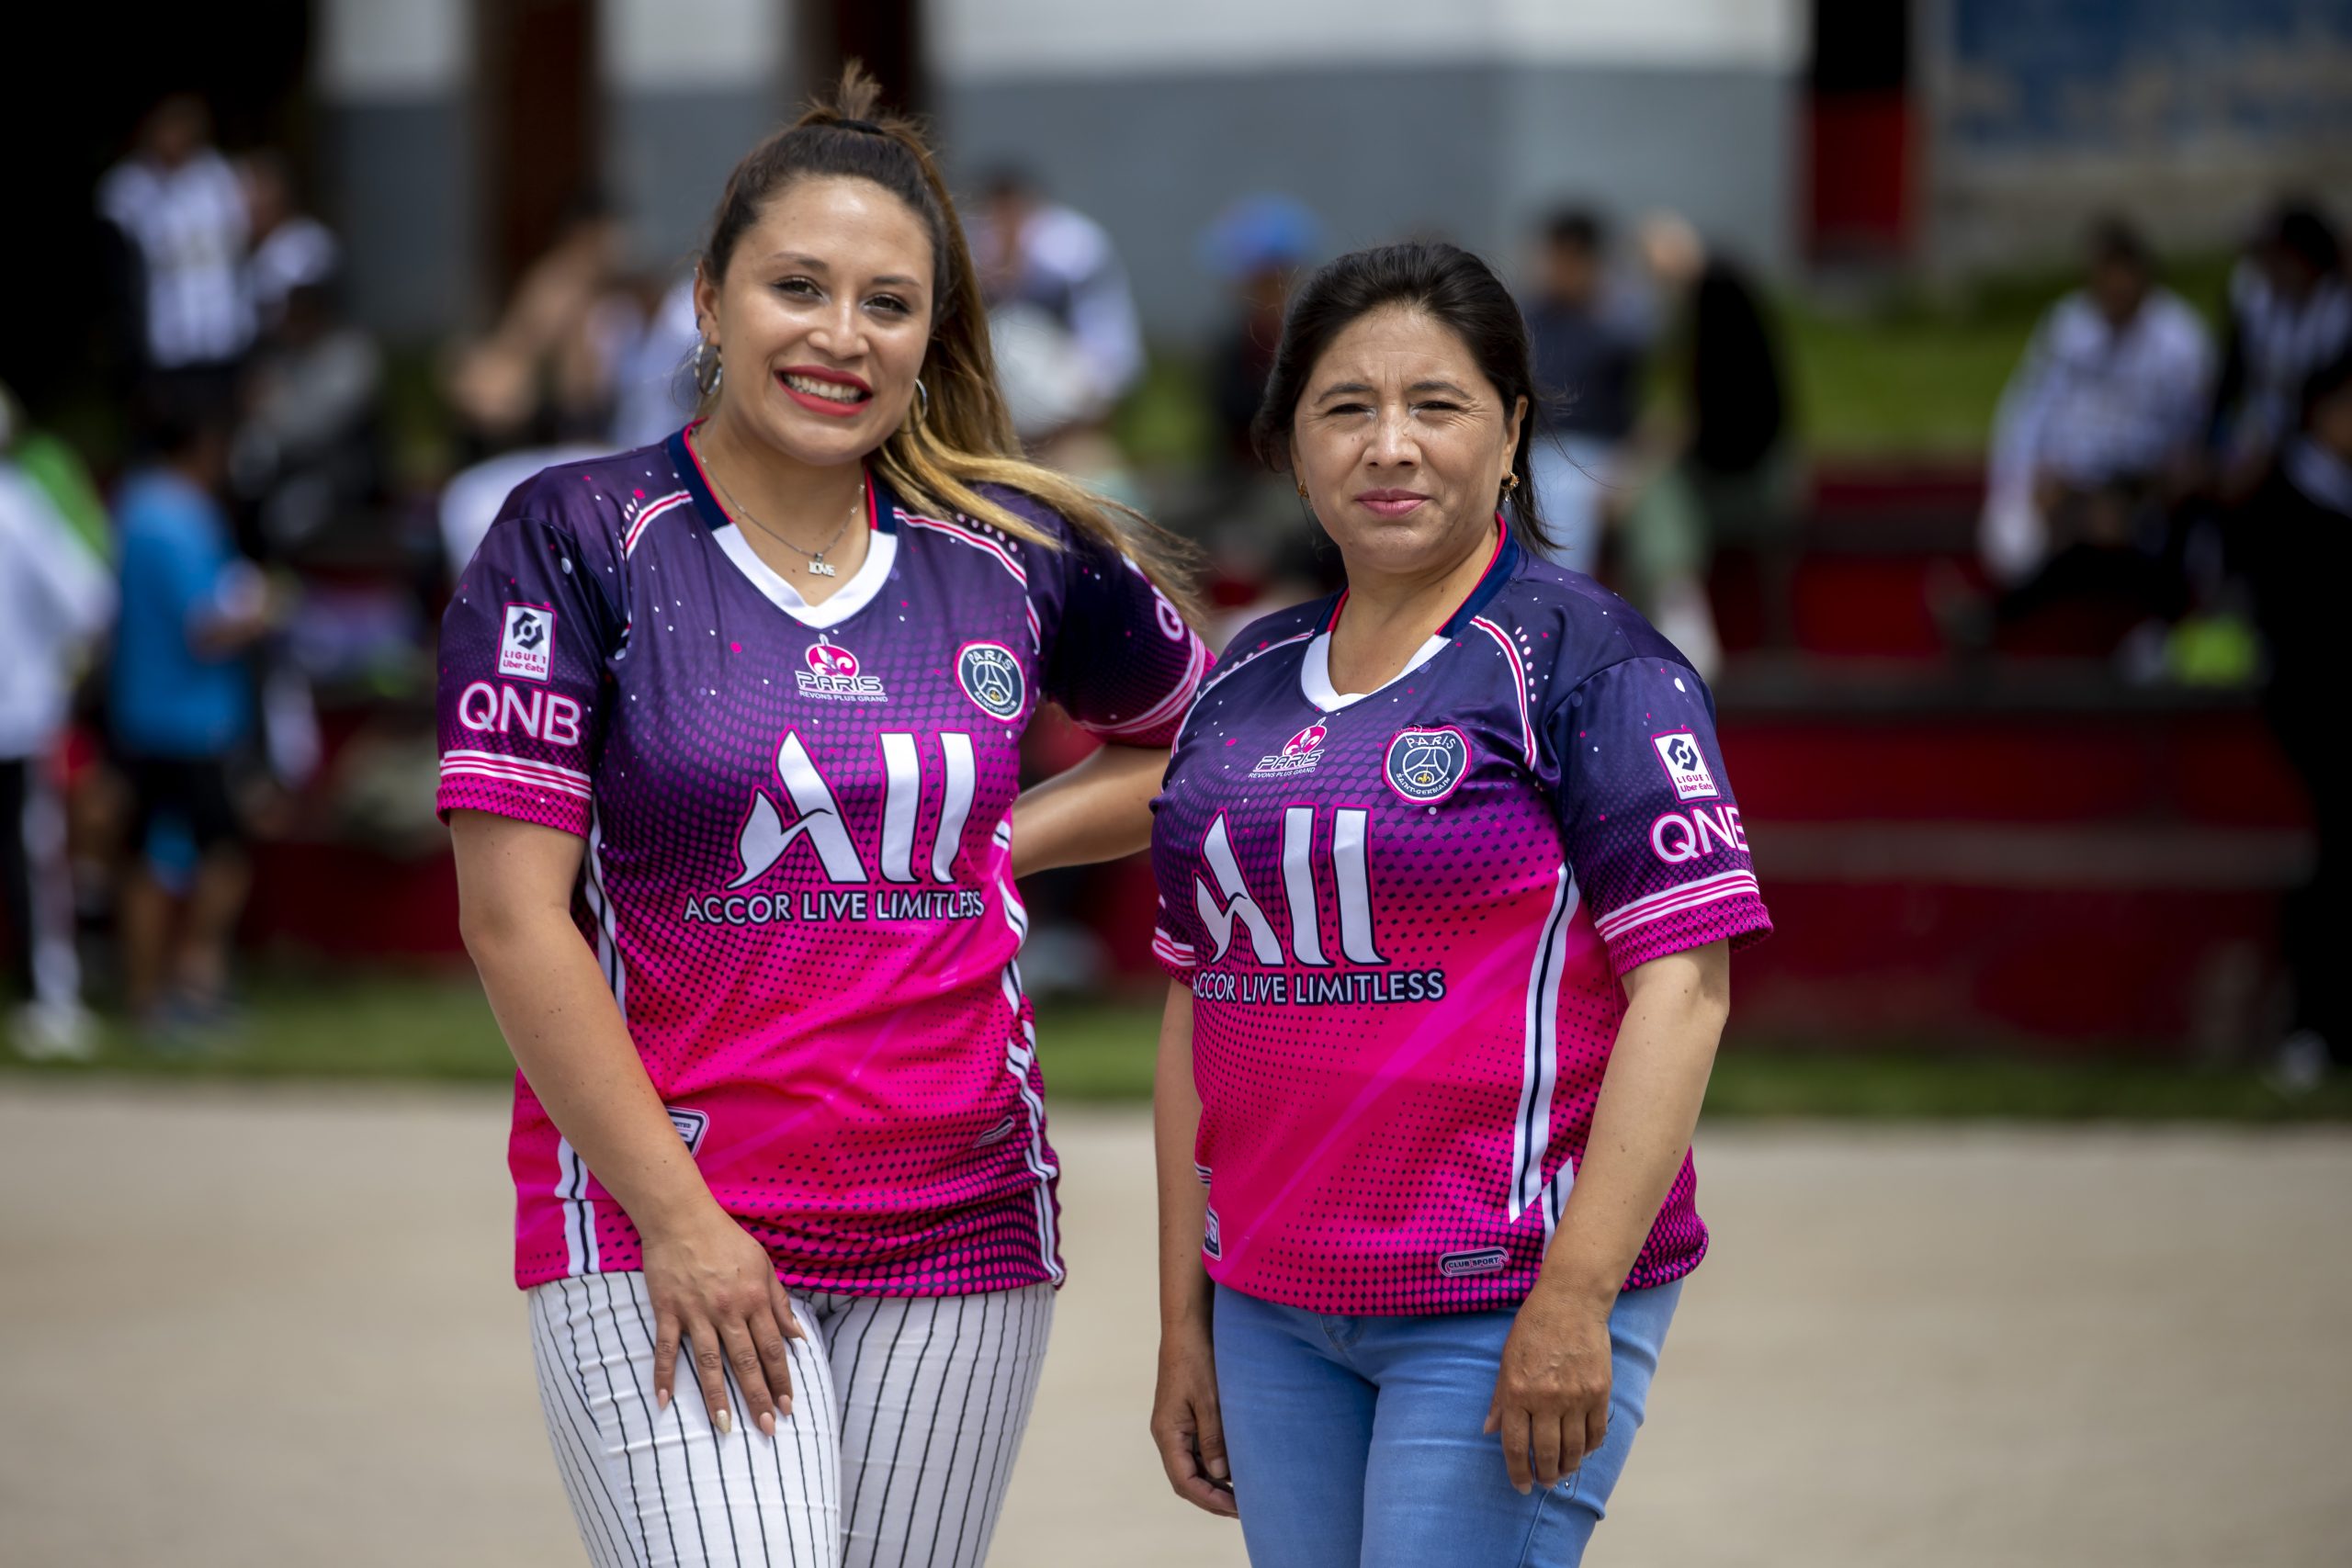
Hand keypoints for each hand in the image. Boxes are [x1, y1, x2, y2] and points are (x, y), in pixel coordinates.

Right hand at [639, 1202, 803, 1436]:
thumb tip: (798, 1338)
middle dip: (758, 1397)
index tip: (789, 1408)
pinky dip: (664, 1376)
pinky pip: (666, 1349)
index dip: (782, 1380)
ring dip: (717, 1397)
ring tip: (725, 1428)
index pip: (773, 1349)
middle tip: (767, 1429)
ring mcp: (696, 1312)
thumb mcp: (764, 1265)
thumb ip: (780, 1303)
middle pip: (746, 1362)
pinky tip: (665, 1403)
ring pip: (708, 1363)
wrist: (682, 1217)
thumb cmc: (727, 1240)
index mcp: (755, 1299)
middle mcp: (728, 1310)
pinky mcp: (668, 1310)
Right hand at [1151, 1323, 1238, 1516]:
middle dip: (1212, 1498)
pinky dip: (1214, 1464)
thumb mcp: (1210, 1400)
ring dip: (1214, 1483)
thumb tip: (1220, 1475)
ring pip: (1192, 1466)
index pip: (1185, 1481)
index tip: (1237, 1509)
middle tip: (1244, 1509)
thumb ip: (1214, 1439)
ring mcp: (1174, 1426)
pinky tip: (1234, 1467)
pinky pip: (1196, 1450)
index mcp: (1167, 1433)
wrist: (1187, 1327)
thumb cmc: (1197, 1359)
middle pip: (1186, 1479)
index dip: (1210, 1500)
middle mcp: (1167, 1434)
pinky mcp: (1183, 1417)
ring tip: (1243, 1493)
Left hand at [1484, 1285, 1613, 1494]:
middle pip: (1547, 1454)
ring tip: (1563, 1471)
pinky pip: (1597, 1432)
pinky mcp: (1599, 1392)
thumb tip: (1489, 1430)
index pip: (1516, 1446)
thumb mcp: (1506, 1361)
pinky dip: (1590, 1447)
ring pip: (1574, 1449)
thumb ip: (1500, 1400)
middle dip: (1545, 1475)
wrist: (1571, 1302)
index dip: (1517, 1472)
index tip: (1521, 1486)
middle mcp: (1546, 1399)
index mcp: (1518, 1392)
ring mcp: (1576, 1397)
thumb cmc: (1533, 1328)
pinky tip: (1583, 1451)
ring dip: (1568, 1467)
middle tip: (1545, 1483)